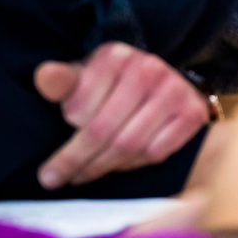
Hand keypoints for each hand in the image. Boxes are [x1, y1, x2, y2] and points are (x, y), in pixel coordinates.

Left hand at [34, 43, 210, 188]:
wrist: (162, 85)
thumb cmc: (111, 87)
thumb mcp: (82, 78)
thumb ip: (62, 82)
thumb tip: (45, 75)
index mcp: (114, 56)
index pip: (80, 111)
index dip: (66, 137)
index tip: (50, 160)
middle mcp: (148, 68)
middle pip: (104, 131)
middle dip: (77, 161)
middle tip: (56, 180)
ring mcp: (174, 90)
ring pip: (130, 145)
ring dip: (105, 166)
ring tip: (87, 173)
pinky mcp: (192, 112)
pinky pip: (156, 152)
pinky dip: (135, 164)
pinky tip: (121, 164)